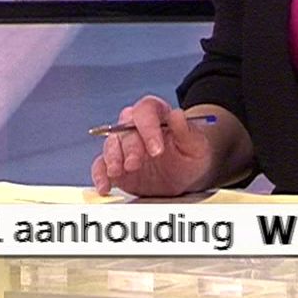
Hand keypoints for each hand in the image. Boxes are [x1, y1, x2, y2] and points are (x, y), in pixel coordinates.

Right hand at [90, 96, 217, 197]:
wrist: (185, 175)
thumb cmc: (190, 155)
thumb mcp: (196, 145)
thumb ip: (186, 130)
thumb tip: (177, 115)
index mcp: (156, 114)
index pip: (146, 111)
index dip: (148, 128)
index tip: (156, 149)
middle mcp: (135, 126)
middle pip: (124, 128)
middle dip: (129, 148)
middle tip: (135, 164)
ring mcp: (123, 146)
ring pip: (110, 145)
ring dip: (112, 159)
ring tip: (117, 172)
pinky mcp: (115, 165)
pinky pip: (101, 166)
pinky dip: (100, 176)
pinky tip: (105, 186)